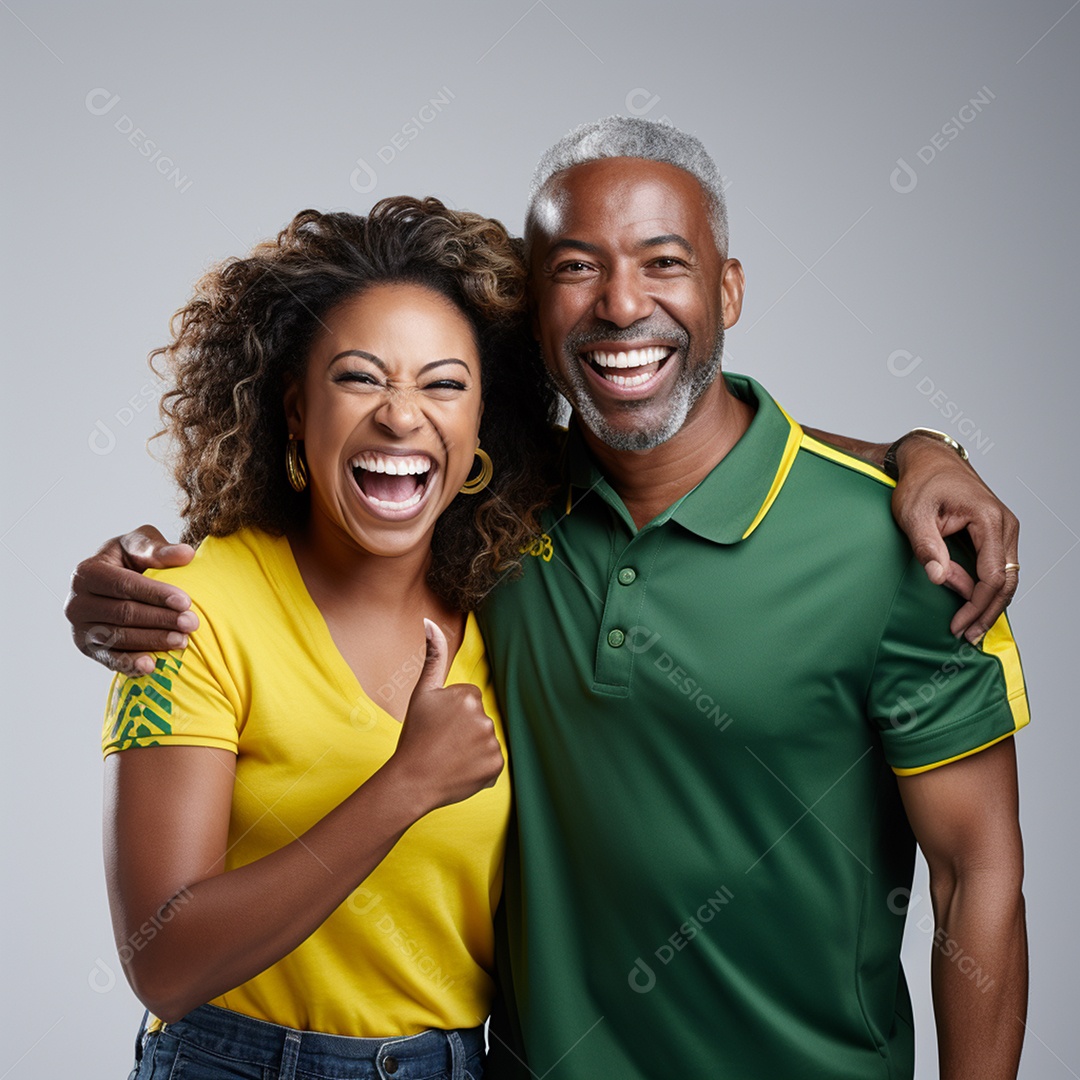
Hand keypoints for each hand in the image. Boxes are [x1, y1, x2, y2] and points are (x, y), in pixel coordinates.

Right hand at [64, 525, 197, 673]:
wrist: (117, 585)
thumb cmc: (132, 560)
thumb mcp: (141, 546)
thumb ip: (159, 549)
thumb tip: (186, 554)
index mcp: (87, 572)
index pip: (123, 585)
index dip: (155, 594)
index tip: (185, 601)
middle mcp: (77, 602)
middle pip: (123, 613)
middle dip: (160, 619)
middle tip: (191, 623)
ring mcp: (80, 629)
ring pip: (119, 638)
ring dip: (152, 641)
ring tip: (182, 641)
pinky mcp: (89, 649)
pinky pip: (110, 659)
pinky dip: (130, 664)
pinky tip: (152, 666)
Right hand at [388, 619, 504, 813]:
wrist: (411, 780)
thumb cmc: (415, 736)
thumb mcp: (422, 693)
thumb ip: (433, 656)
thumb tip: (430, 621)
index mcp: (469, 697)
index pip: (469, 699)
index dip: (452, 713)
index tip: (438, 724)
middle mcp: (485, 718)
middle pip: (479, 719)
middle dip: (464, 730)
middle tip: (442, 742)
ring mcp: (492, 744)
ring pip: (485, 740)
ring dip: (472, 748)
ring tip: (449, 757)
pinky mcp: (496, 766)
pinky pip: (491, 762)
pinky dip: (478, 767)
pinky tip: (459, 770)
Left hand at [890, 438, 1019, 642]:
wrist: (929, 460)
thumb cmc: (920, 484)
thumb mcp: (913, 515)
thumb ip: (928, 548)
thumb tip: (941, 580)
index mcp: (989, 519)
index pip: (993, 576)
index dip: (977, 606)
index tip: (958, 626)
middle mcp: (1005, 524)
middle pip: (1007, 581)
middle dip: (987, 612)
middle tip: (966, 636)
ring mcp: (1005, 527)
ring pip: (1007, 576)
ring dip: (989, 603)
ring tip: (969, 627)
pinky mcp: (997, 532)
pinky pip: (999, 566)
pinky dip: (988, 588)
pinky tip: (973, 605)